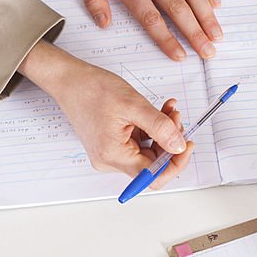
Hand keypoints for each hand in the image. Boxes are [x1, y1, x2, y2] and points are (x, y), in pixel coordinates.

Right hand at [20, 42, 193, 185]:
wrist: (70, 81)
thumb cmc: (92, 90)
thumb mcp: (134, 106)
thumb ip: (160, 128)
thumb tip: (179, 147)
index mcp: (113, 155)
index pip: (152, 176)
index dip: (174, 163)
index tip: (186, 145)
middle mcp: (109, 160)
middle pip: (151, 164)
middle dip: (169, 142)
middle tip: (177, 118)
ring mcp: (109, 153)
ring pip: (147, 151)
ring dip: (162, 132)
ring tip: (167, 110)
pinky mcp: (111, 144)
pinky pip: (138, 143)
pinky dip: (151, 129)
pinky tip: (156, 112)